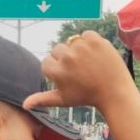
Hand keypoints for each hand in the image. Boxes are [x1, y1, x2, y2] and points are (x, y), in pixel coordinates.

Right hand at [23, 31, 137, 111]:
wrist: (114, 92)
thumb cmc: (87, 97)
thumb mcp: (63, 100)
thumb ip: (42, 99)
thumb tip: (24, 104)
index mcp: (57, 71)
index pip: (47, 62)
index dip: (57, 69)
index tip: (69, 76)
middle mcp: (66, 57)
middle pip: (58, 49)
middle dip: (66, 58)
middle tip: (80, 70)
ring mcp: (81, 47)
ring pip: (71, 42)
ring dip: (78, 50)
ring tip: (89, 63)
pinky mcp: (95, 39)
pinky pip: (86, 34)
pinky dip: (90, 42)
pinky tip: (96, 55)